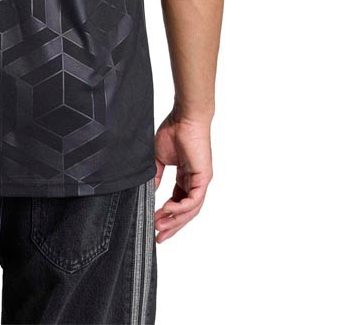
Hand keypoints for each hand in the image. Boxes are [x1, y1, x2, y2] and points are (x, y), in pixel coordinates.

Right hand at [153, 110, 212, 241]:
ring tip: (160, 226)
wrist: (184, 118)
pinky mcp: (203, 178)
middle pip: (185, 212)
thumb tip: (150, 192)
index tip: (154, 225)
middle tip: (159, 237)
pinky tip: (168, 210)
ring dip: (175, 220)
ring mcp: (200, 181)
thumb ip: (156, 176)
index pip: (177, 203)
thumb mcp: (158, 158)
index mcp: (185, 177)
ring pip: (190, 210)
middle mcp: (194, 182)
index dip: (167, 216)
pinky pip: (194, 200)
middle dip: (172, 225)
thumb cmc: (173, 131)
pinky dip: (181, 208)